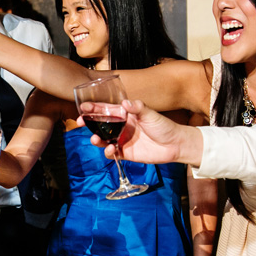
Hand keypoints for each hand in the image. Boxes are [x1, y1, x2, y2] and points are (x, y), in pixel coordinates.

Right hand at [83, 99, 202, 165]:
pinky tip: (110, 149)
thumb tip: (125, 103)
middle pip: (100, 124)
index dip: (94, 108)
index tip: (83, 108)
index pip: (106, 110)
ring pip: (103, 139)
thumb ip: (138, 108)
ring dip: (96, 139)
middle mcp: (121, 127)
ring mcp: (123, 140)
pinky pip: (112, 153)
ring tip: (95, 139)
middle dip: (89, 123)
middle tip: (80, 122)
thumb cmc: (164, 126)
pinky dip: (108, 152)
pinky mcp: (126, 153)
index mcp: (126, 115)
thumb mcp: (151, 114)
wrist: (175, 145)